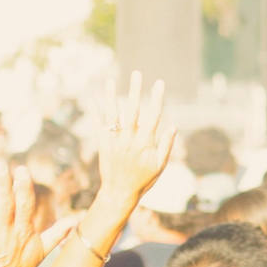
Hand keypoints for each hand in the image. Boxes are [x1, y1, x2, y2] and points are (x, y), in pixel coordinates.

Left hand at [0, 164, 72, 266]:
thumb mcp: (41, 252)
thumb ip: (57, 234)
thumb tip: (75, 220)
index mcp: (23, 233)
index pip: (25, 207)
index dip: (23, 188)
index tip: (21, 170)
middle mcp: (5, 234)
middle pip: (5, 206)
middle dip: (3, 185)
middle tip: (0, 164)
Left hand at [93, 73, 176, 212]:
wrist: (120, 193)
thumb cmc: (143, 180)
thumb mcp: (160, 166)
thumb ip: (166, 146)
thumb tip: (174, 127)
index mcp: (145, 142)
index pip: (153, 115)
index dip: (157, 98)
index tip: (159, 83)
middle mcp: (129, 139)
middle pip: (132, 110)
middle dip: (135, 90)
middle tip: (136, 73)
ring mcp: (114, 141)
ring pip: (112, 115)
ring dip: (111, 96)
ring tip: (110, 81)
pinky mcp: (103, 145)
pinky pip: (97, 126)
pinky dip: (94, 113)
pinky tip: (92, 99)